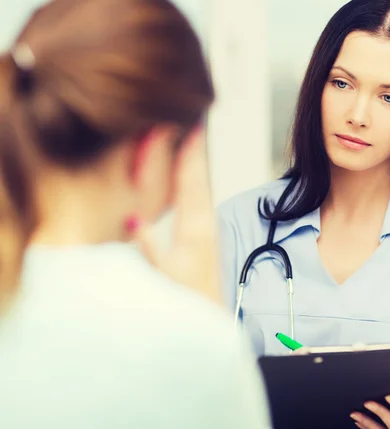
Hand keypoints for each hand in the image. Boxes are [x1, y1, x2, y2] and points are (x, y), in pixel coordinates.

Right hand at [136, 127, 221, 302]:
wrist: (209, 312)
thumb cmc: (185, 297)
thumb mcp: (162, 276)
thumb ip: (148, 248)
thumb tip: (133, 220)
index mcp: (195, 229)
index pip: (191, 185)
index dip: (190, 157)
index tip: (192, 131)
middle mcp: (205, 224)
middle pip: (200, 180)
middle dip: (196, 151)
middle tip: (196, 123)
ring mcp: (208, 228)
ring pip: (203, 187)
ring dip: (198, 162)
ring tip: (194, 140)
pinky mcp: (207, 234)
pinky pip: (202, 199)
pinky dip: (197, 180)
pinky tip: (192, 175)